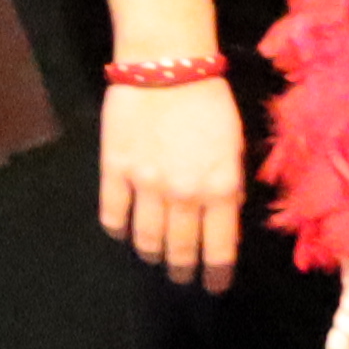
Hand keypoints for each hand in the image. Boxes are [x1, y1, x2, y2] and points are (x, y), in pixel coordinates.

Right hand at [96, 72, 247, 288]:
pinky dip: (119, 230)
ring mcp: (145, 186)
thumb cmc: (209, 99)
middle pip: (180, 250)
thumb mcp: (235, 144)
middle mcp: (184, 195)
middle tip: (181, 277)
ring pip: (146, 240)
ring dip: (152, 254)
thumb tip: (225, 215)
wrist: (166, 62)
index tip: (214, 286)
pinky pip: (113, 216)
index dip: (217, 275)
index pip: (220, 250)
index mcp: (220, 188)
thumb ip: (230, 184)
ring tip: (155, 255)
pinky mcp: (114, 171)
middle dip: (183, 270)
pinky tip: (124, 231)